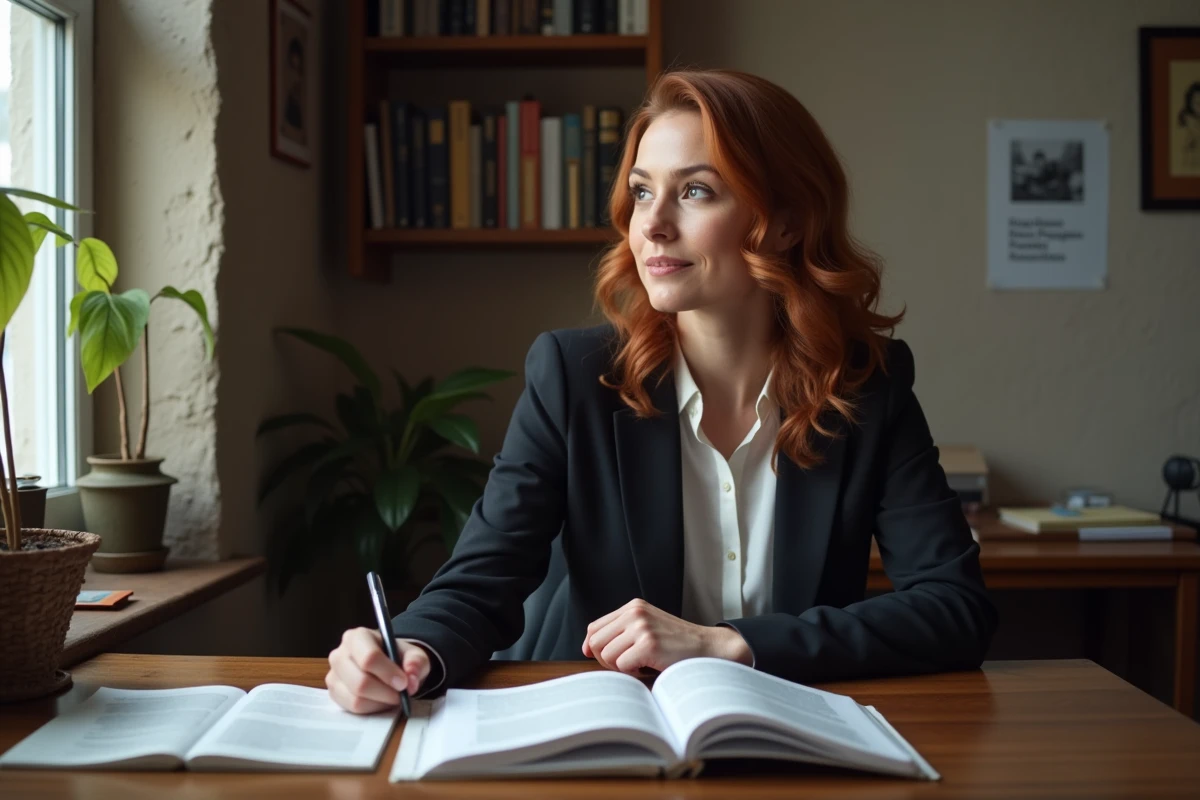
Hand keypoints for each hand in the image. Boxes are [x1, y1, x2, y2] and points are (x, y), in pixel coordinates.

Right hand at [326, 627, 429, 714]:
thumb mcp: (413, 655)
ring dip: (380, 702)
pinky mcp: (334, 693)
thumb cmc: (397, 657)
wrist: (386, 665)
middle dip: (385, 692)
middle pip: (360, 682)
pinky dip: (371, 708)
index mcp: (358, 637)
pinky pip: (353, 709)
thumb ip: (416, 662)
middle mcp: (340, 654)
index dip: (388, 673)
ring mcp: (334, 675)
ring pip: (356, 698)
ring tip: (392, 696)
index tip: (404, 683)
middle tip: (401, 694)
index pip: (369, 658)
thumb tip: (411, 678)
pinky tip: (380, 700)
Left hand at [582, 599, 751, 675]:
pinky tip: (648, 668)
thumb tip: (587, 648)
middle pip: (595, 642)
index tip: (598, 659)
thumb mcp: (648, 628)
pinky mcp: (649, 643)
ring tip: (640, 665)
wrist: (709, 648)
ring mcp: (641, 627)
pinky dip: (632, 673)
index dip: (592, 647)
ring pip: (606, 656)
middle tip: (625, 666)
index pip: (595, 628)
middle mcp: (635, 612)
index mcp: (633, 607)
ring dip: (620, 668)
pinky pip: (621, 666)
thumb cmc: (677, 644)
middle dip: (605, 660)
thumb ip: (622, 632)